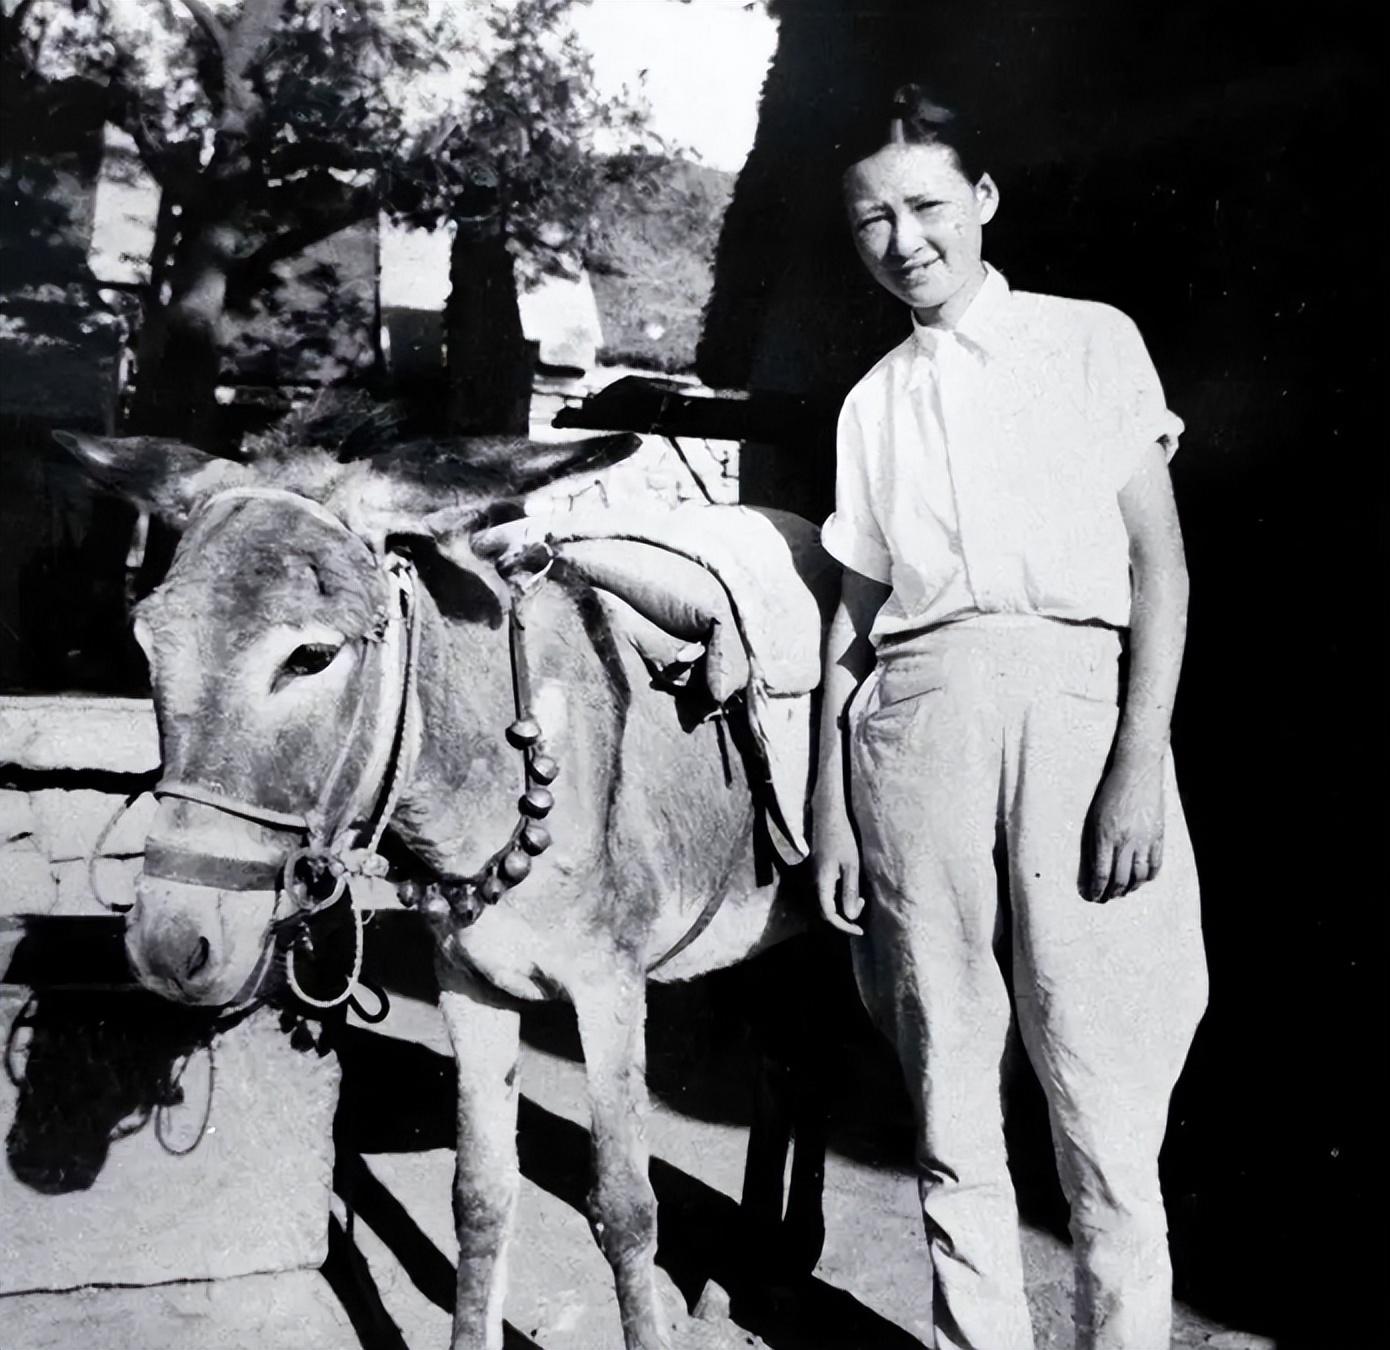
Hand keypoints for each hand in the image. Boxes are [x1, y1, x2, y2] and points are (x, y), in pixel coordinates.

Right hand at [811, 803, 865, 935]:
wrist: (827, 815)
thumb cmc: (842, 837)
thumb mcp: (852, 864)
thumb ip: (850, 891)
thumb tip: (851, 916)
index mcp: (822, 882)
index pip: (829, 914)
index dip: (844, 926)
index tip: (860, 930)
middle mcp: (813, 882)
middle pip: (825, 911)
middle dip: (844, 917)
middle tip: (862, 910)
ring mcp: (813, 876)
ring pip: (824, 902)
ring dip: (841, 906)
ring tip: (860, 899)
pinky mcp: (816, 871)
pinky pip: (825, 892)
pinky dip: (837, 897)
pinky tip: (850, 888)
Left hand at [1080, 758, 1165, 901]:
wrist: (1136, 773)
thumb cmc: (1109, 793)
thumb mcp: (1093, 818)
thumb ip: (1094, 844)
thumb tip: (1094, 869)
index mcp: (1106, 836)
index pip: (1101, 874)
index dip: (1096, 890)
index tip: (1091, 896)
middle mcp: (1126, 841)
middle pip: (1120, 879)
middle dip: (1111, 893)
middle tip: (1105, 898)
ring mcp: (1145, 840)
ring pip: (1140, 876)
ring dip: (1130, 889)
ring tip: (1123, 892)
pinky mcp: (1158, 836)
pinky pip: (1156, 864)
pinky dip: (1149, 877)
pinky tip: (1142, 881)